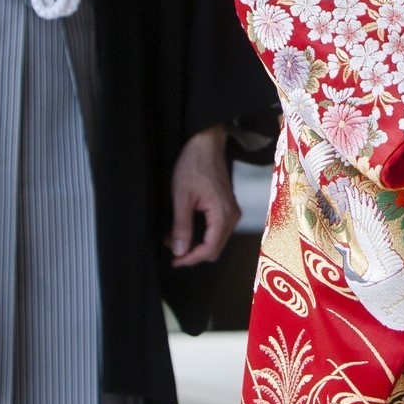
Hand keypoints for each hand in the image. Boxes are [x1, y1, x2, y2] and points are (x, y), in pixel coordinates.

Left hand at [167, 125, 237, 266]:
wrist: (206, 143)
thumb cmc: (194, 165)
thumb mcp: (182, 197)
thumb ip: (181, 226)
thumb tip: (180, 251)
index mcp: (223, 214)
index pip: (209, 249)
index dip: (190, 259)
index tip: (174, 260)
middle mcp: (232, 216)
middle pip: (215, 248)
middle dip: (192, 252)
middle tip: (171, 249)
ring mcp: (231, 211)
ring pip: (215, 241)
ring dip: (195, 244)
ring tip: (173, 238)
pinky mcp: (227, 207)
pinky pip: (216, 230)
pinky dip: (201, 234)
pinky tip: (184, 228)